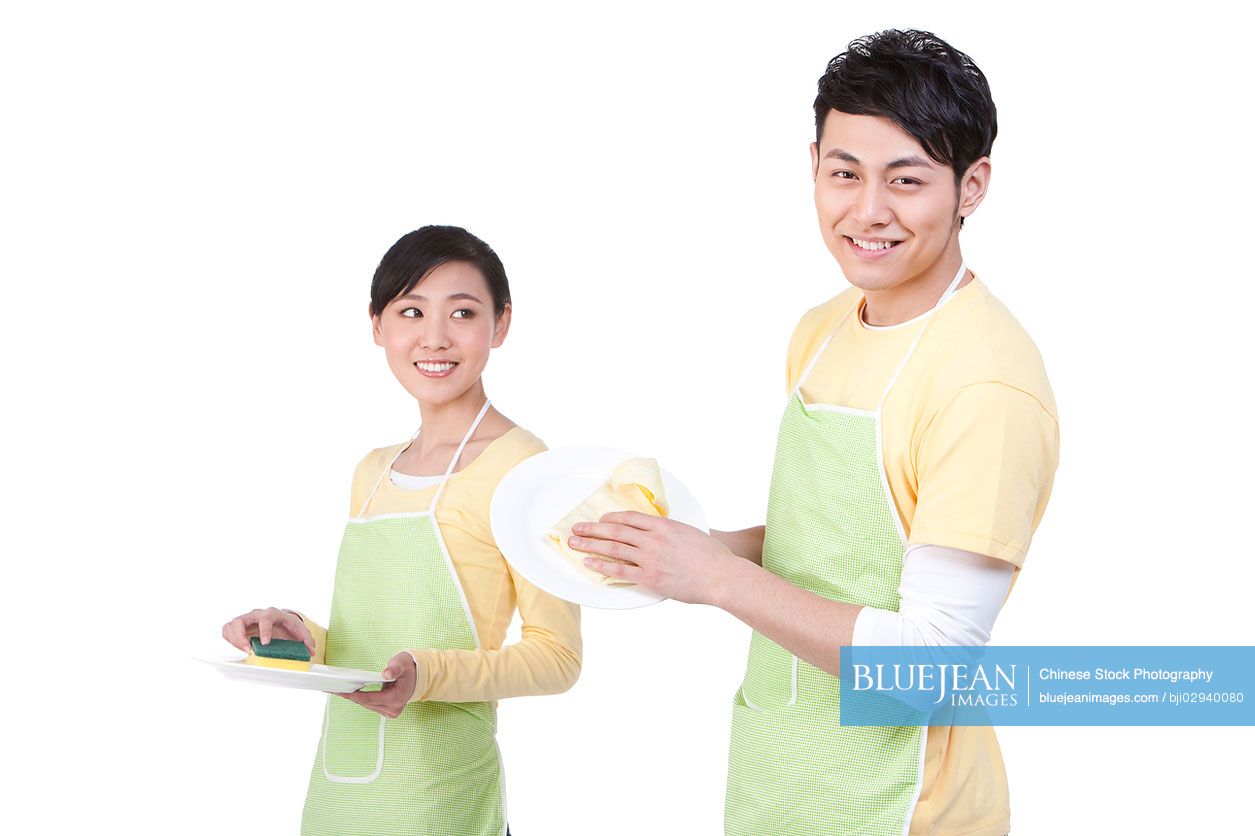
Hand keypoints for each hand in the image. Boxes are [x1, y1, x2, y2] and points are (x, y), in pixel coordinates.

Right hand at [221, 607, 314, 655]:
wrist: (280, 621)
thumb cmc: (287, 625)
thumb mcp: (299, 630)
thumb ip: (306, 639)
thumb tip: (310, 649)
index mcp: (272, 614)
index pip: (265, 618)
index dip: (264, 630)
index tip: (265, 643)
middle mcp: (256, 614)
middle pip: (241, 619)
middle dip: (241, 635)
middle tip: (247, 649)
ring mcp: (246, 620)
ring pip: (232, 624)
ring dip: (233, 639)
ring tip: (243, 650)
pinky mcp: (238, 627)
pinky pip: (227, 630)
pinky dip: (229, 639)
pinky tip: (237, 648)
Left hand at [338, 652, 417, 718]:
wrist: (420, 675)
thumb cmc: (409, 668)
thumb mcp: (402, 663)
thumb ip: (394, 668)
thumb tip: (386, 674)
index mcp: (396, 698)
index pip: (370, 699)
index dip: (354, 695)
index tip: (341, 691)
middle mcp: (393, 709)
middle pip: (366, 703)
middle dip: (349, 696)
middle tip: (333, 689)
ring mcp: (390, 711)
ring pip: (366, 705)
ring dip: (353, 698)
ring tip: (337, 690)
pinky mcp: (387, 710)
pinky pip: (370, 705)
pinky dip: (360, 699)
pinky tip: (349, 693)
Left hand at [569, 512, 741, 604]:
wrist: (721, 576)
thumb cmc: (711, 556)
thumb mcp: (689, 533)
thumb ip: (669, 532)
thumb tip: (656, 533)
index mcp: (664, 525)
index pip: (629, 517)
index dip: (611, 518)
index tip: (600, 520)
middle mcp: (654, 539)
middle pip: (615, 530)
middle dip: (592, 529)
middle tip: (575, 529)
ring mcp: (650, 558)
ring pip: (613, 548)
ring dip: (590, 545)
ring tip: (574, 544)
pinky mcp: (650, 578)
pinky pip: (619, 570)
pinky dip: (602, 566)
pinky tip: (589, 564)